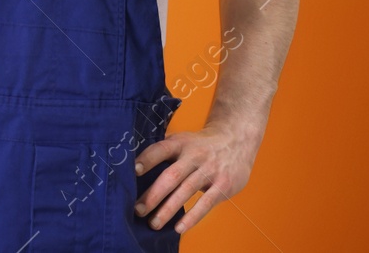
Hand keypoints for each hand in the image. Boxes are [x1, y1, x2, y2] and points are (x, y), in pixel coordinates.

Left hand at [132, 120, 257, 233]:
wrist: (236, 140)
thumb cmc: (199, 145)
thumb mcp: (182, 141)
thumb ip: (164, 153)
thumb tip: (134, 170)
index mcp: (180, 143)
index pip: (160, 150)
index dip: (147, 159)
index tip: (132, 171)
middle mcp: (194, 155)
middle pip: (171, 176)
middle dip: (153, 195)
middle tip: (138, 210)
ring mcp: (210, 170)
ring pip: (186, 192)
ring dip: (168, 210)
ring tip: (154, 224)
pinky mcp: (223, 185)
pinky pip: (205, 203)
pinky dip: (192, 217)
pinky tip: (179, 228)